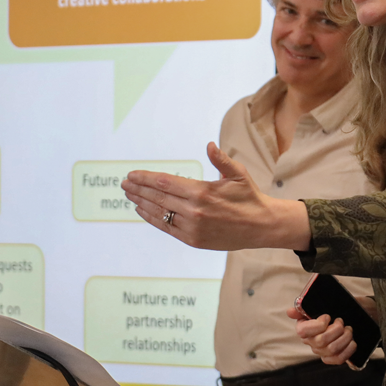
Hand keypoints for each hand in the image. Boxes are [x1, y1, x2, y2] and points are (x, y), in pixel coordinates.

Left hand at [121, 142, 310, 251]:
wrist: (261, 226)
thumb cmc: (249, 197)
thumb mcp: (238, 174)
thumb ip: (221, 160)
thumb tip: (209, 145)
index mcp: (202, 192)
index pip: (165, 183)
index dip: (146, 178)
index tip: (132, 175)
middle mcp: (194, 210)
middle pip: (158, 197)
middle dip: (138, 189)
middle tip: (124, 183)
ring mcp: (192, 227)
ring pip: (159, 213)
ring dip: (141, 203)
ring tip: (129, 195)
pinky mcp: (193, 239)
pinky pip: (166, 227)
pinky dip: (152, 218)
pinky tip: (143, 210)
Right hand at [287, 296, 377, 365]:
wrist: (347, 316)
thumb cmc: (331, 309)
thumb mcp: (319, 304)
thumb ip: (305, 306)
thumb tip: (290, 312)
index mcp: (303, 328)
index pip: (303, 331)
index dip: (318, 325)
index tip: (328, 316)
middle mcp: (310, 342)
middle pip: (321, 341)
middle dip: (336, 329)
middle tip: (341, 322)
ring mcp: (321, 351)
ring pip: (332, 349)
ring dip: (345, 338)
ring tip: (349, 330)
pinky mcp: (332, 358)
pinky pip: (338, 359)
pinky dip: (348, 350)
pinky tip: (352, 342)